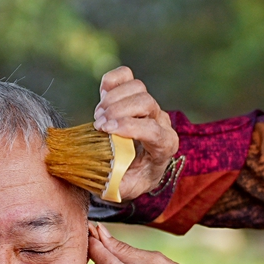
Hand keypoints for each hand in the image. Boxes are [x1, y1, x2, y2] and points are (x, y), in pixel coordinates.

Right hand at [94, 67, 178, 199]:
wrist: (135, 164)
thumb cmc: (132, 177)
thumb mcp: (127, 188)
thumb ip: (119, 184)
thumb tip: (107, 175)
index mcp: (165, 145)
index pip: (154, 130)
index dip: (129, 127)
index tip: (106, 130)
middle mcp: (161, 121)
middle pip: (146, 102)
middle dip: (118, 111)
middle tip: (98, 125)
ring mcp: (149, 105)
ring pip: (137, 87)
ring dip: (112, 99)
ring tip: (98, 116)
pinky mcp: (134, 93)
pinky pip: (125, 76)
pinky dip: (110, 81)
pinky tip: (102, 97)